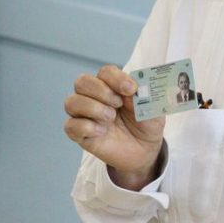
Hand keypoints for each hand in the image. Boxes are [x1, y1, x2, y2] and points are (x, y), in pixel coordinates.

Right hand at [63, 65, 164, 189]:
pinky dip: (86, 127)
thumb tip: (135, 87)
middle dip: (101, 91)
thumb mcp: (153, 108)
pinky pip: (70, 125)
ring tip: (111, 117)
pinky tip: (102, 131)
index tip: (131, 89)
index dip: (116, 78)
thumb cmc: (146, 124)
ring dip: (92, 107)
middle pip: (82, 82)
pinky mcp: (80, 134)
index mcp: (113, 86)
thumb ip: (145, 95)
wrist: (145, 150)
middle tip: (118, 104)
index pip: (105, 72)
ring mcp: (85, 115)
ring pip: (71, 102)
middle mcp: (95, 97)